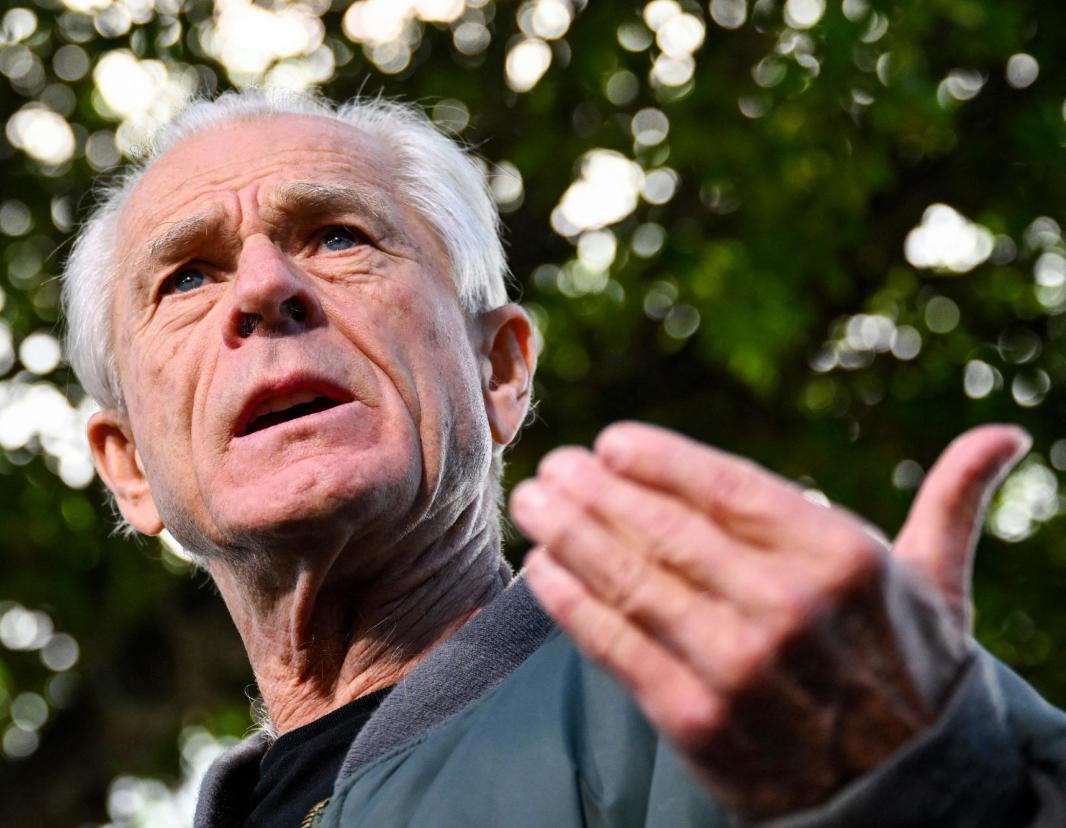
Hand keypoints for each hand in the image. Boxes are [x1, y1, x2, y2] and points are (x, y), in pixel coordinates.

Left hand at [509, 423, 1028, 818]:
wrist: (901, 795)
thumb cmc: (909, 668)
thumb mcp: (938, 584)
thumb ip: (953, 502)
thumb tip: (1008, 435)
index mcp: (841, 557)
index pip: (727, 487)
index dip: (659, 460)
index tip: (609, 442)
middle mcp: (788, 606)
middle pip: (667, 531)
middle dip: (597, 492)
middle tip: (554, 465)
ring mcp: (738, 665)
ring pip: (633, 582)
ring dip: (570, 536)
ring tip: (533, 503)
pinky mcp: (696, 719)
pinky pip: (618, 647)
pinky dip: (572, 604)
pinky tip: (543, 571)